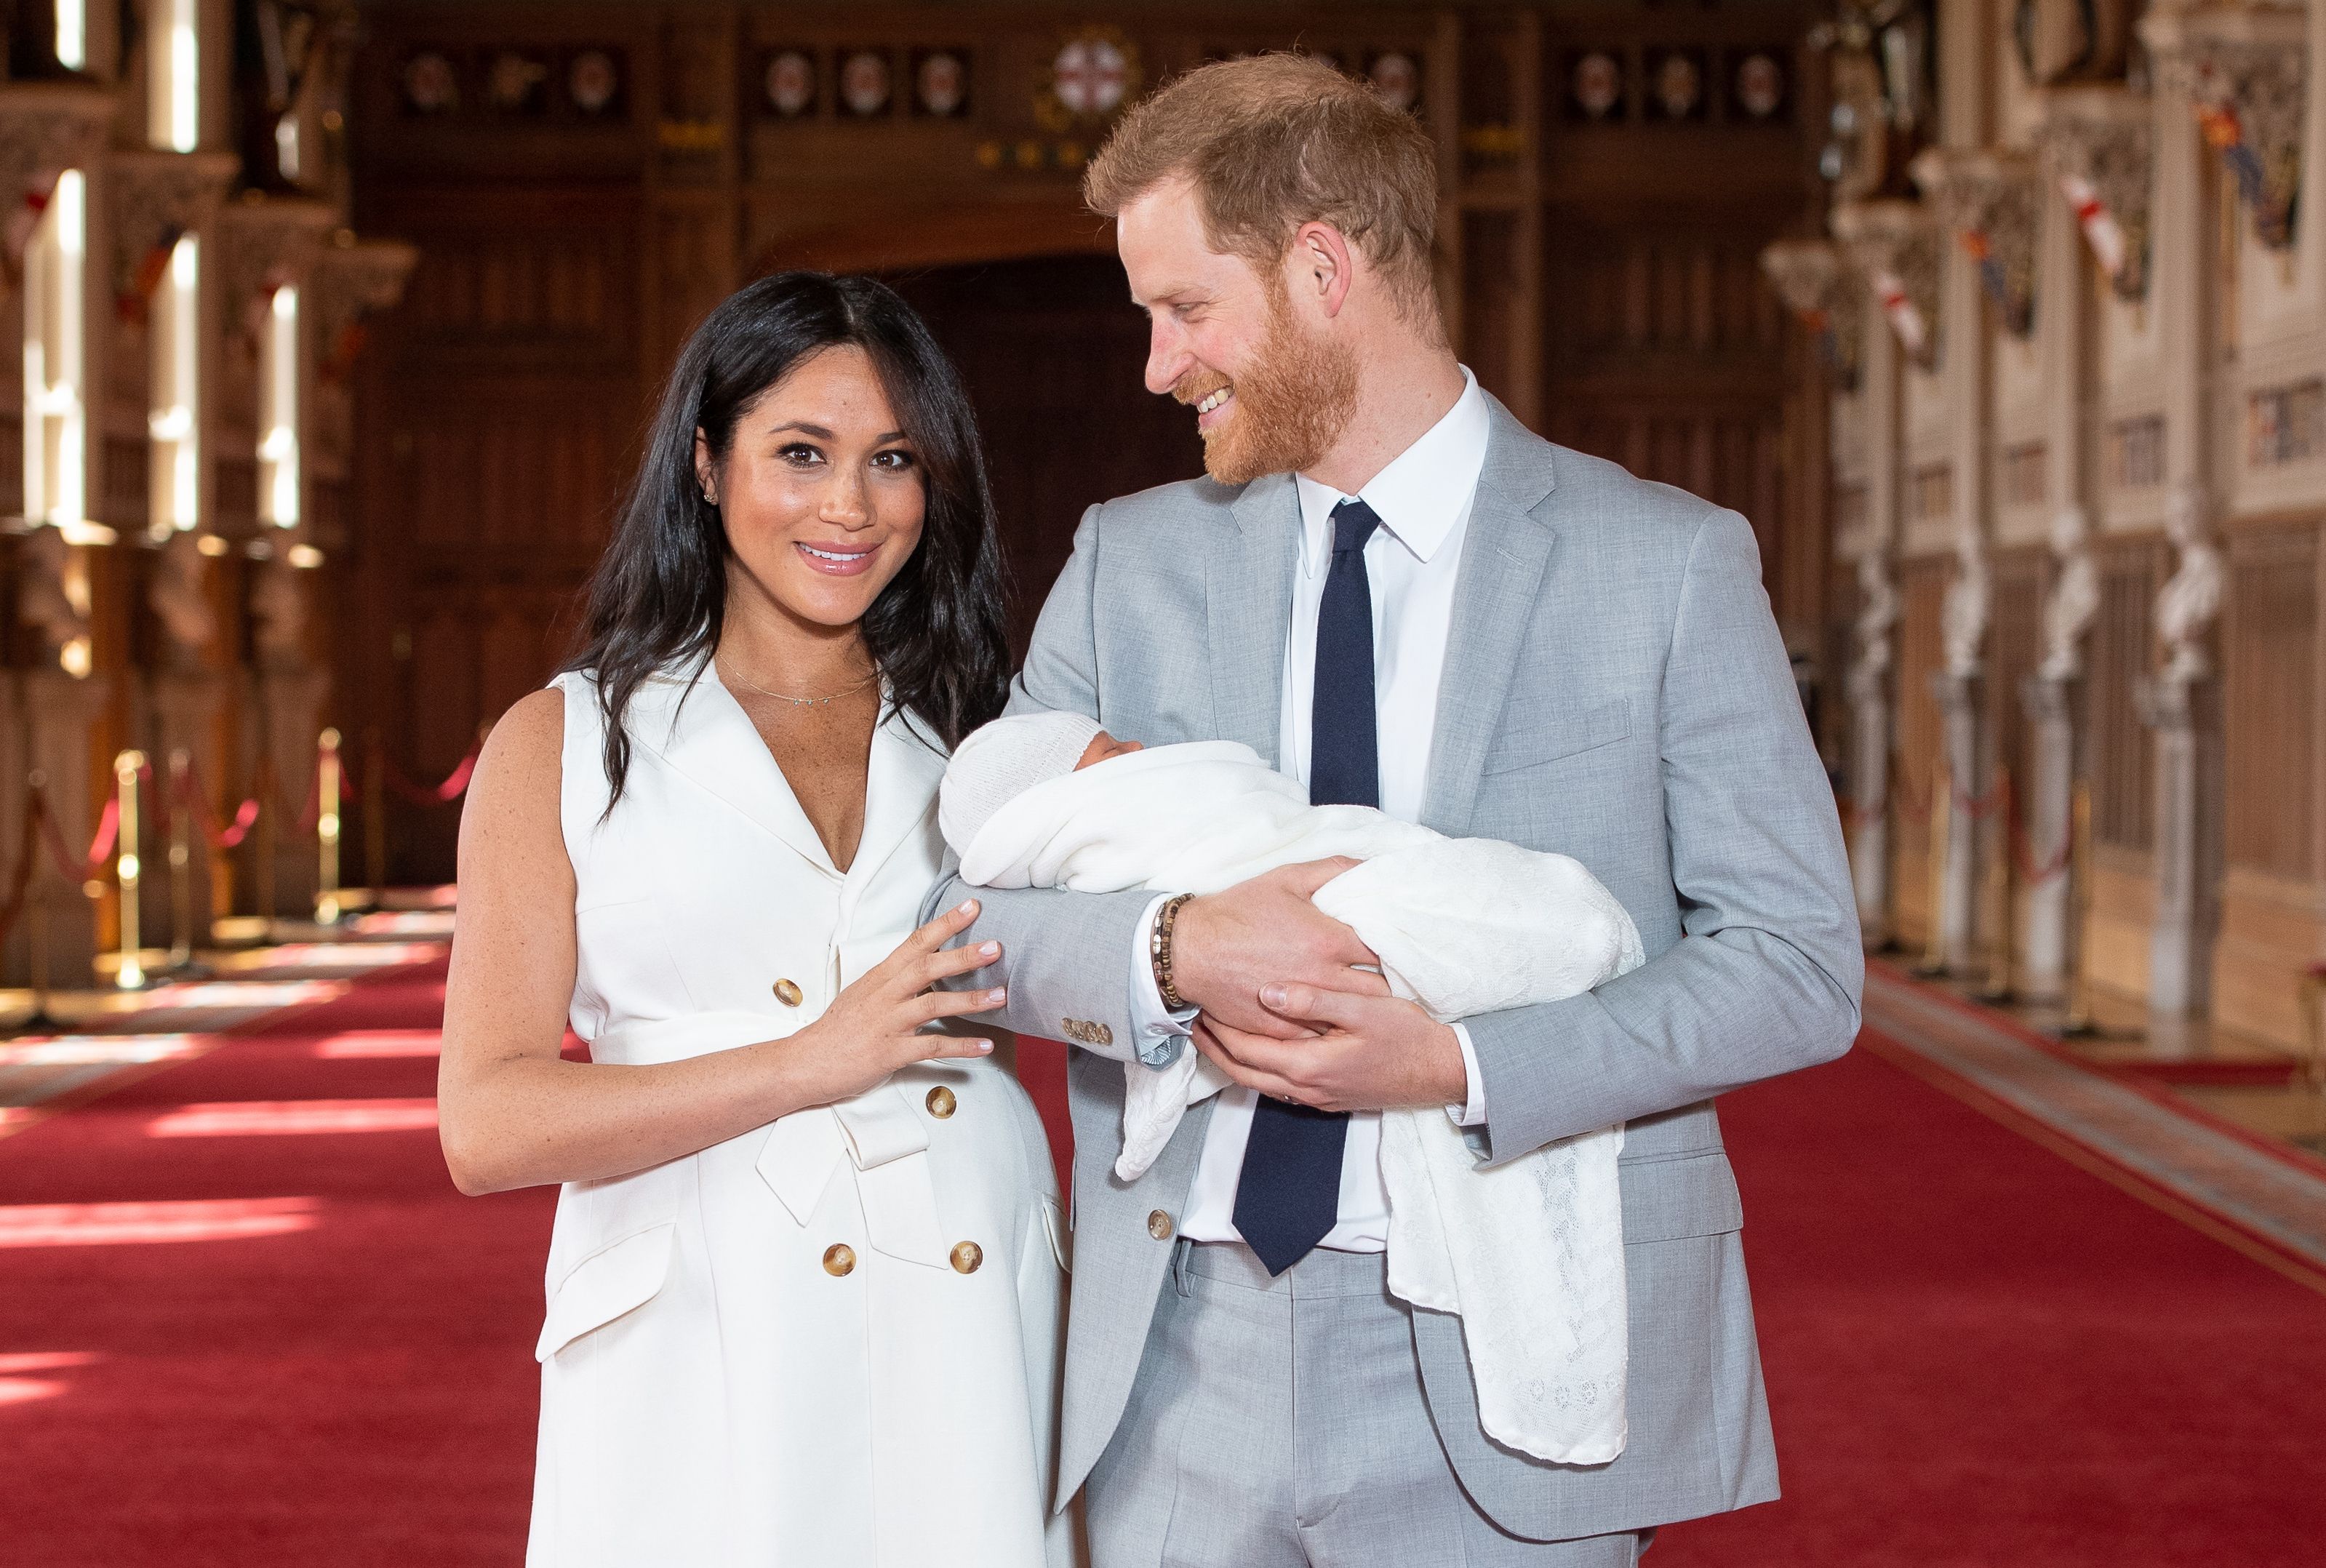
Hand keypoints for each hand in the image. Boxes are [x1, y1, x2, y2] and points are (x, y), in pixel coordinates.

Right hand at [784, 899, 1002, 1106]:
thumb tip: (926, 966)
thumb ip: (894, 980)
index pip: (915, 943)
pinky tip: (985, 1046)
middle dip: (963, 956)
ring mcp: (887, 1024)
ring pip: (933, 1005)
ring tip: (1001, 996)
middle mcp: (884, 995)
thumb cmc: (838, 1029)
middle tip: (996, 947)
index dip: (945, 923)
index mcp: (879, 977)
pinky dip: (961, 1047)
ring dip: (970, 1000)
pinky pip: (931, 1048)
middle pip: (926, 968)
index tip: (972, 907)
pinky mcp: (890, 1053)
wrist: (807, 1062)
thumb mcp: (864, 993)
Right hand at [1172, 859, 1387, 1036]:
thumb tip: (1370, 866)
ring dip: (1361, 1011)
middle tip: (1390, 979)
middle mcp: (1321, 977)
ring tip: (1369, 1004)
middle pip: (1378, 991)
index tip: (1399, 950)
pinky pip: (1320, 1036)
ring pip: (1352, 1018)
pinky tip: (1334, 1021)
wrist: (1190, 950)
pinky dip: (1330, 1029)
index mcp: (1328, 940)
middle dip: (1387, 985)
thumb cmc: (1239, 911)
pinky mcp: (1282, 1029)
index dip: (1396, 951)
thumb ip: (1334, 869)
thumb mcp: (1286, 878)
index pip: (1385, 952)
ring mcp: (1302, 1008)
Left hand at [1191, 983, 1466, 1112]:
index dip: (1219, 1030)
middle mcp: (1306, 1089)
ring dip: (1234, 1060)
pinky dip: (1258, 1068)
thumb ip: (1314, 1000)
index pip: (1246, 1051)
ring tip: (1216, 1033)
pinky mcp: (1328, 1097)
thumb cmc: (1407, 1037)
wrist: (1441, 1072)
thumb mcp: (1363, 1009)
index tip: (1200, 1006)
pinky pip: (1279, 1086)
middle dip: (1215, 1048)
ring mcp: (1317, 1097)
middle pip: (1243, 1073)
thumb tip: (1267, 992)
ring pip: (1259, 1083)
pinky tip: (1258, 1049)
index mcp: (1308, 1065)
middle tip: (1195, 1020)